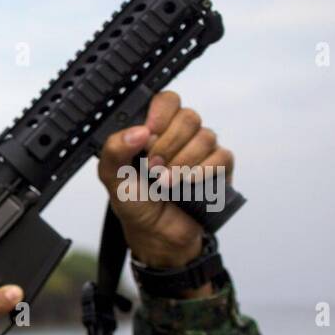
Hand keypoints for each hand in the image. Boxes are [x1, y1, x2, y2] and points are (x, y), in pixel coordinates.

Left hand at [97, 90, 234, 280]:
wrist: (155, 235)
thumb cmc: (135, 203)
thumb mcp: (112, 178)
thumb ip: (114, 150)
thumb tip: (138, 132)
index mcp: (154, 130)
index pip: (167, 100)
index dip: (161, 113)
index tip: (149, 135)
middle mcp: (181, 135)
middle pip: (188, 117)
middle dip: (167, 146)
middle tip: (152, 168)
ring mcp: (202, 150)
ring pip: (205, 137)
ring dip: (181, 163)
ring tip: (165, 184)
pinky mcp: (220, 168)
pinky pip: (222, 156)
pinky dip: (202, 172)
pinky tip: (187, 185)